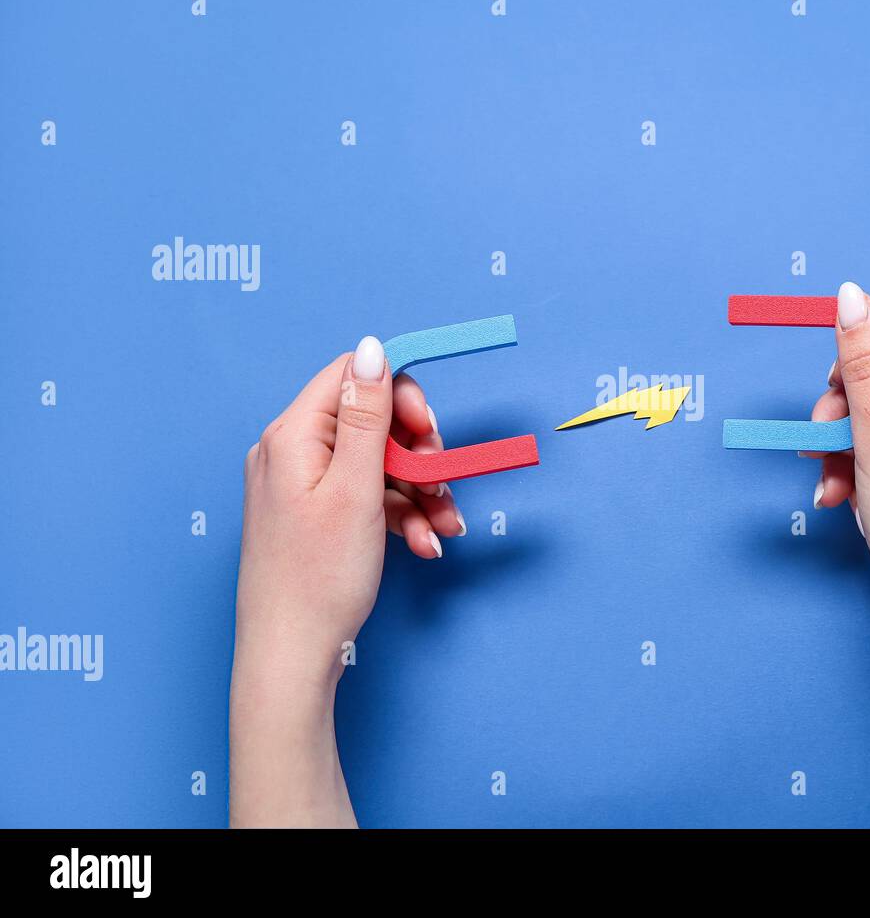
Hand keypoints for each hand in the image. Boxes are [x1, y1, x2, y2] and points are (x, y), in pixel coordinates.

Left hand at [230, 336, 464, 826]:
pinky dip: (402, 515)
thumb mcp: (356, 488)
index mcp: (292, 436)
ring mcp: (301, 486)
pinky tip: (425, 544)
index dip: (400, 396)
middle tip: (442, 485)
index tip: (431, 432)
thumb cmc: (319, 577)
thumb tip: (373, 347)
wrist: (292, 656)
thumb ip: (366, 415)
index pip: (352, 377)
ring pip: (378, 465)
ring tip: (444, 528)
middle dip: (419, 452)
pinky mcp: (315, 516)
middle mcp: (290, 452)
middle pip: (371, 422)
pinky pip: (368, 497)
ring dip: (420, 492)